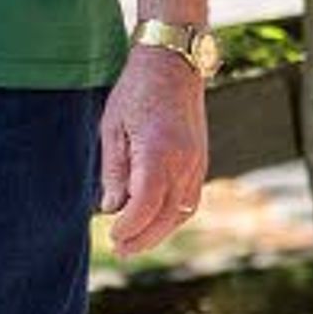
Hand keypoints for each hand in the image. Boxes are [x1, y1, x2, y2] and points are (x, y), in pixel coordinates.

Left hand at [98, 50, 208, 256]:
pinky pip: (190, 199)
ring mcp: (197, 162)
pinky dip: (174, 215)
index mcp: (159, 152)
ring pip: (182, 211)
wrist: (173, 64)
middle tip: (121, 249)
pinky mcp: (201, 160)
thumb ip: (113, 171)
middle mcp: (184, 161)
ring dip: (160, 231)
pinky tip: (156, 220)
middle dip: (143, 237)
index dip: (129, 227)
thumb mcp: (113, 128)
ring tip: (136, 241)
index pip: (145, 205)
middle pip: (167, 216)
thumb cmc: (137, 92)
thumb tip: (111, 207)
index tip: (112, 236)